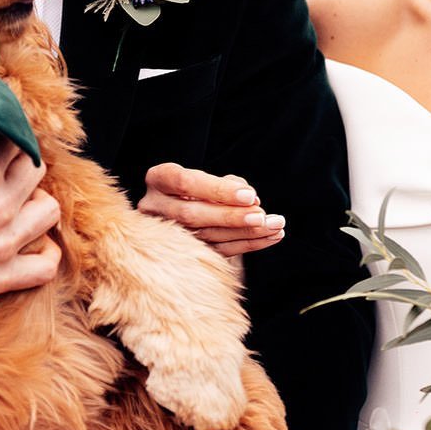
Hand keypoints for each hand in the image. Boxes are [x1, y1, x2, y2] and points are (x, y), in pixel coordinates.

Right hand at [0, 141, 60, 299]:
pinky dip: (47, 256)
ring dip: (38, 203)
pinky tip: (39, 247)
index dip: (5, 137)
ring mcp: (3, 241)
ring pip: (50, 210)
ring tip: (22, 204)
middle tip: (6, 172)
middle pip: (34, 168)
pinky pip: (44, 267)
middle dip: (23, 166)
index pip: (13, 137)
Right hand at [137, 163, 284, 257]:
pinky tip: (271, 237)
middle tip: (262, 216)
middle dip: (231, 217)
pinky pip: (218, 250)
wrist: (181, 206)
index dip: (218, 190)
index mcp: (159, 179)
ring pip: (206, 236)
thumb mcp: (208, 177)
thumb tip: (250, 199)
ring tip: (275, 226)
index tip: (250, 195)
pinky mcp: (185, 252)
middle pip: (192, 214)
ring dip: (246, 233)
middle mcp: (155, 207)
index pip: (185, 183)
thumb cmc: (199, 186)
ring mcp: (165, 233)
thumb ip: (226, 184)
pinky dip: (248, 244)